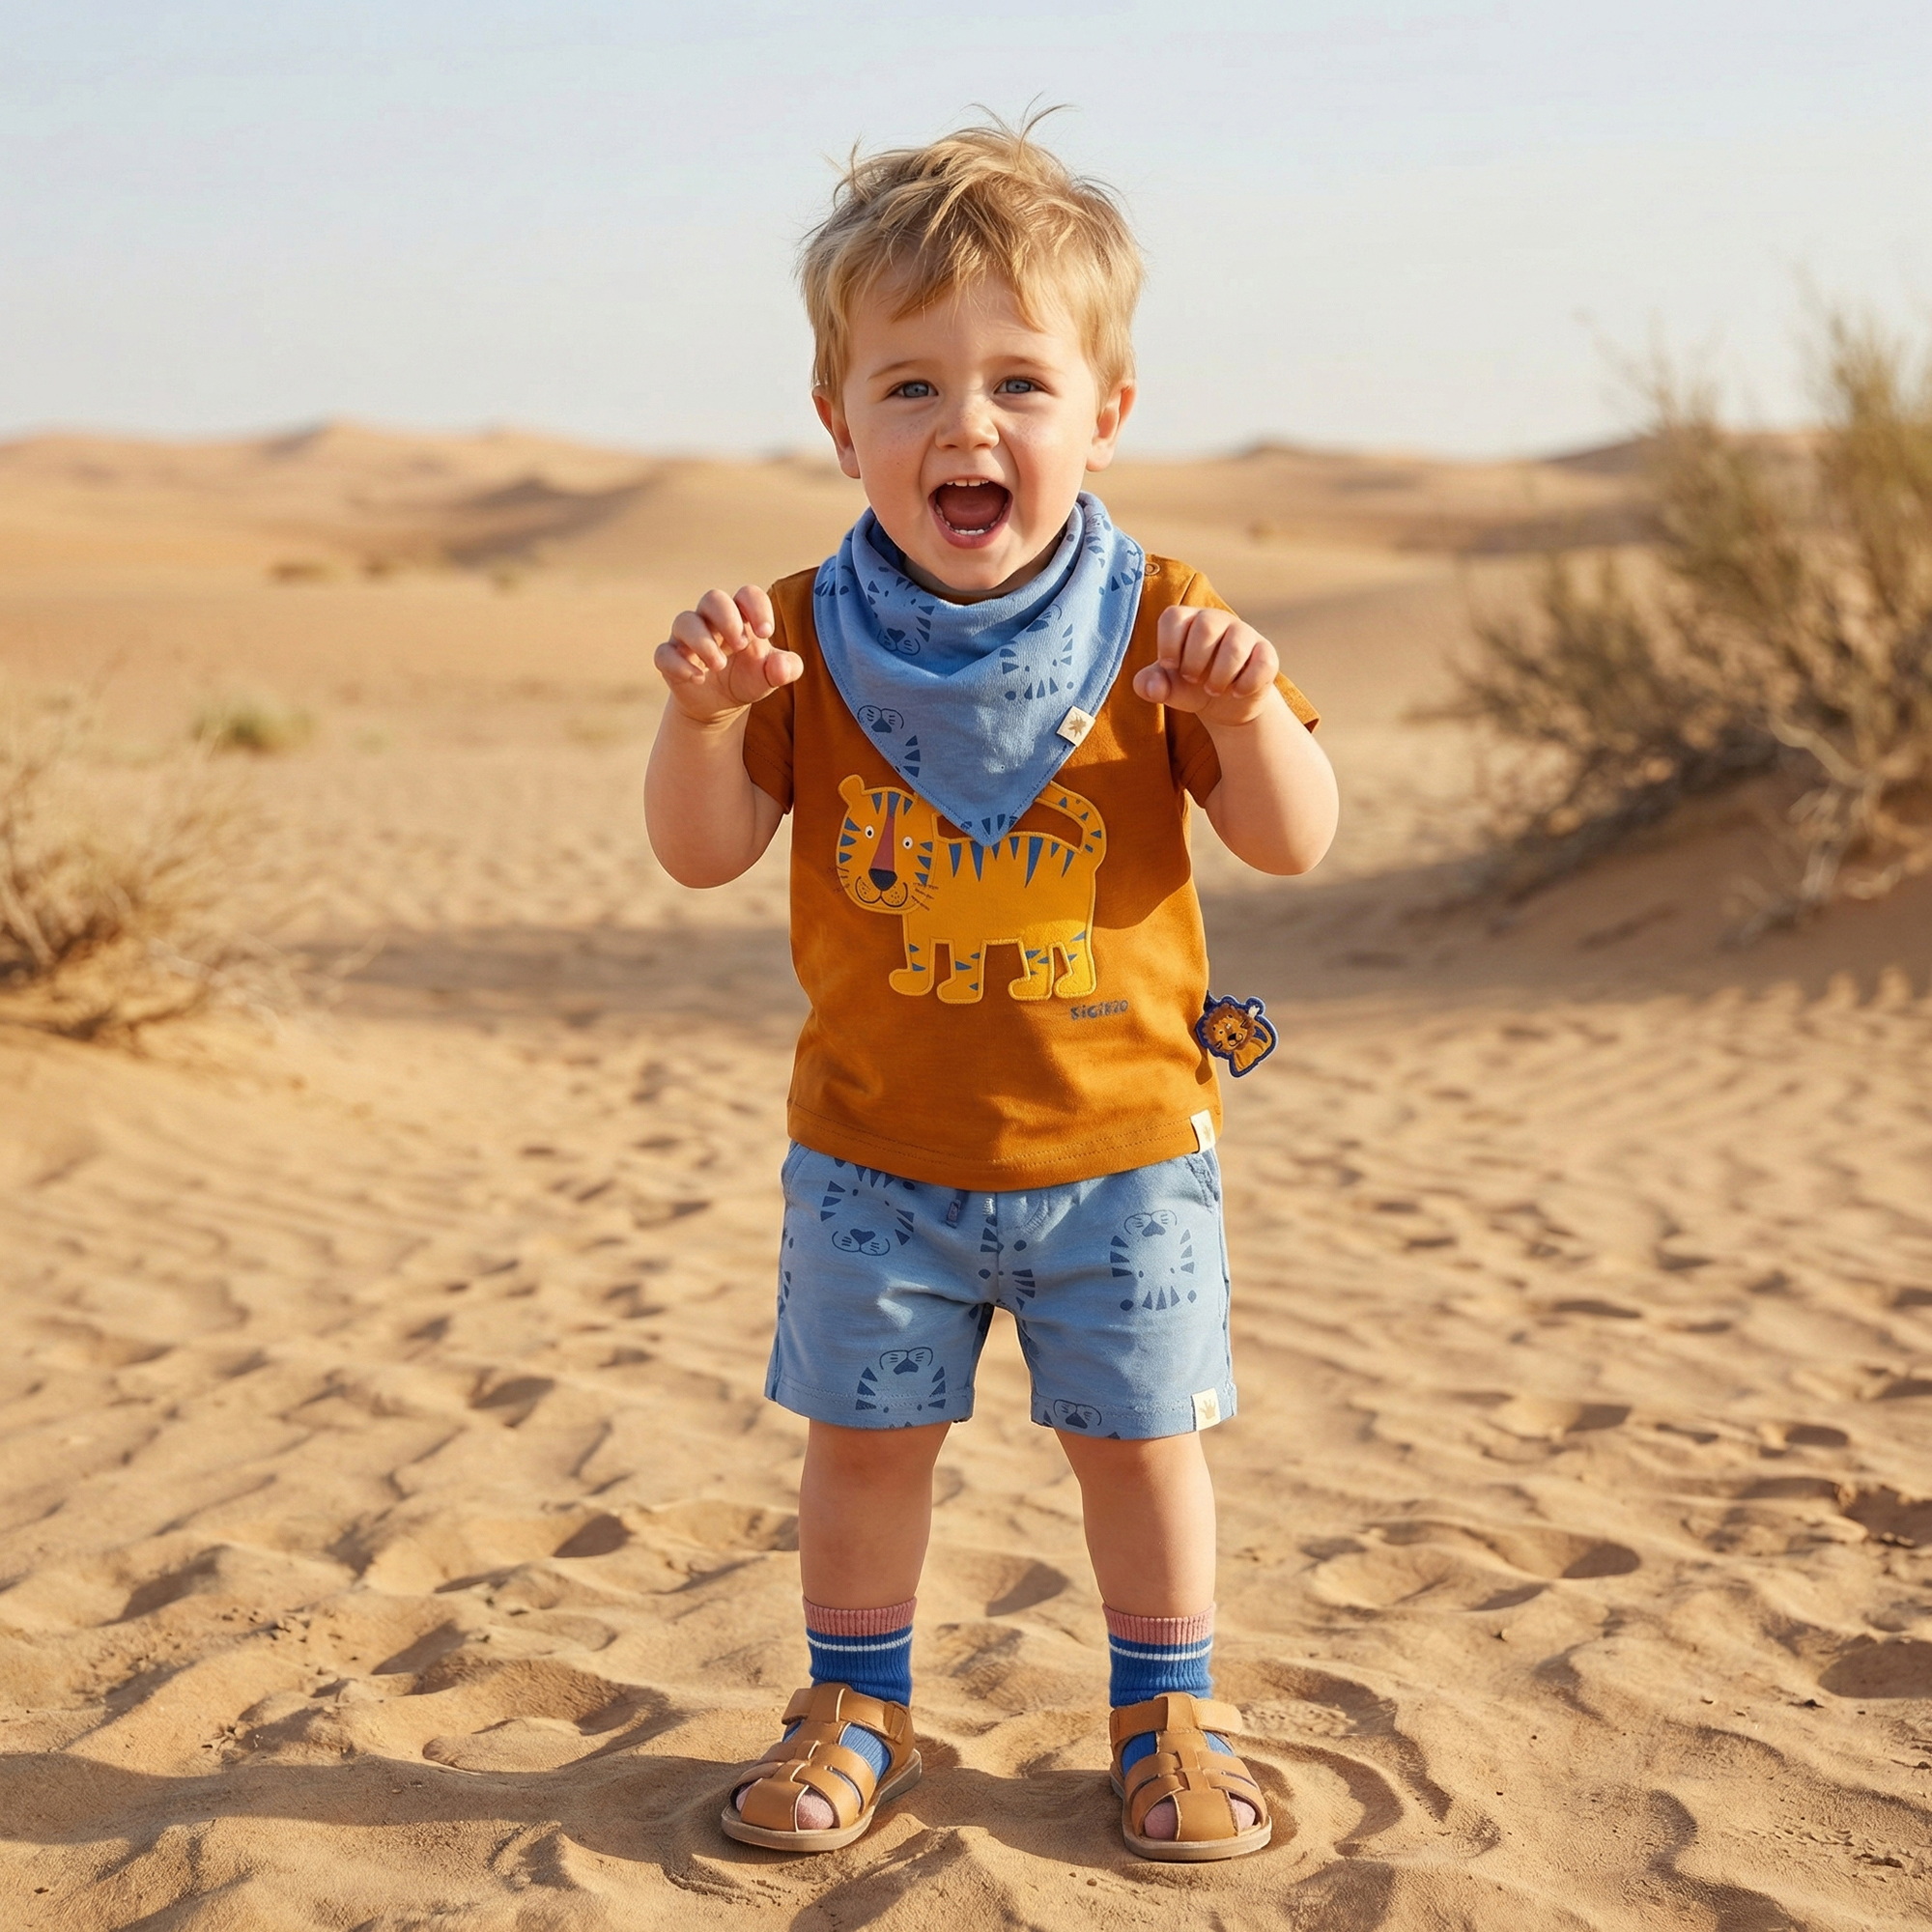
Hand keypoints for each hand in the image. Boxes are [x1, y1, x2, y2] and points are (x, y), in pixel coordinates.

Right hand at [654, 585, 801, 723]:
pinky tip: (698, 678)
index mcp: (740, 616)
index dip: (757, 607)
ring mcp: (687, 637)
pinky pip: (664, 653)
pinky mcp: (670, 658)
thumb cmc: (748, 678)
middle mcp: (711, 620)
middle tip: (741, 646)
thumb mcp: (771, 676)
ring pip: (684, 621)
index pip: (747, 594)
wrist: (721, 705)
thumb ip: (787, 669)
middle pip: (713, 598)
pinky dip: (679, 665)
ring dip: (703, 642)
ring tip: (719, 666)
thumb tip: (781, 667)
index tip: (765, 632)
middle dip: (727, 619)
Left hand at [1132, 606, 1279, 727]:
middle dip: (1194, 661)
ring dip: (1219, 677)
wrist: (1225, 704)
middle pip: (1206, 626)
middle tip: (1192, 679)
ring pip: (1235, 646)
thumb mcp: (1167, 687)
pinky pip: (1262, 663)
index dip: (1168, 644)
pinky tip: (1237, 692)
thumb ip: (1150, 685)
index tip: (1170, 666)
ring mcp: (1244, 634)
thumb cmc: (1191, 686)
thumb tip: (1150, 688)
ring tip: (1212, 690)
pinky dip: (1246, 685)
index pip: (1173, 616)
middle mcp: (1216, 620)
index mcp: (1188, 621)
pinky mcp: (1266, 653)